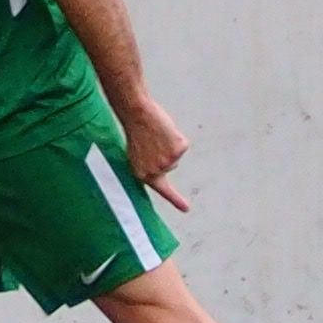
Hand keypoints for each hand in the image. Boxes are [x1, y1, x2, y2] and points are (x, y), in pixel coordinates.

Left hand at [113, 96, 189, 213]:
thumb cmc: (134, 128)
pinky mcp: (179, 150)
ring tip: (156, 133)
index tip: (187, 209)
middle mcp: (156, 172)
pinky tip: (164, 130)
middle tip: (151, 139)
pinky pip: (182, 143)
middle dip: (165, 153)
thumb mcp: (136, 152)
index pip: (162, 190)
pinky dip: (176, 135)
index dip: (176, 200)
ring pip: (177, 154)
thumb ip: (148, 163)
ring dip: (170, 143)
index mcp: (142, 174)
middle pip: (171, 165)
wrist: (137, 113)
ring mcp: (169, 162)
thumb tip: (160, 166)